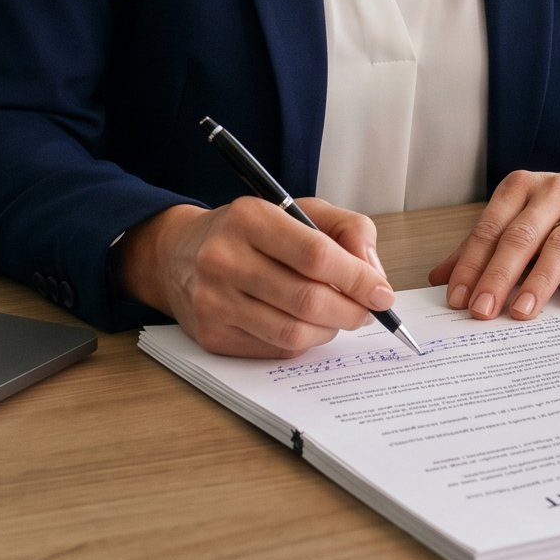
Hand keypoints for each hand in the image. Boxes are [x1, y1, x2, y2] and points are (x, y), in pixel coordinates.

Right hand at [117, 197, 393, 358]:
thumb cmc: (248, 232)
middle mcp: (224, 258)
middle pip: (307, 299)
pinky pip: (275, 349)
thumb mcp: (297, 210)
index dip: (357, 278)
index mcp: (249, 218)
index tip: (381, 293)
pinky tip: (304, 324)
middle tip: (366, 311)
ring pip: (293, 332)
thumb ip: (346, 229)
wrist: (177, 255)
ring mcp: (213, 301)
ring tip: (337, 317)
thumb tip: (374, 274)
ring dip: (329, 330)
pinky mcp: (211, 335)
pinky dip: (302, 341)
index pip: (315, 254)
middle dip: (350, 311)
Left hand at [427, 160, 559, 320]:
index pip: (489, 229)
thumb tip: (440, 278)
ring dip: (539, 281)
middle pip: (521, 237)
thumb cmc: (559, 208)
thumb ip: (482, 245)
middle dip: (498, 276)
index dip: (471, 264)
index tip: (457, 298)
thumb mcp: (519, 216)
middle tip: (481, 310)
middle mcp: (553, 194)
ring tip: (521, 312)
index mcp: (520, 188)